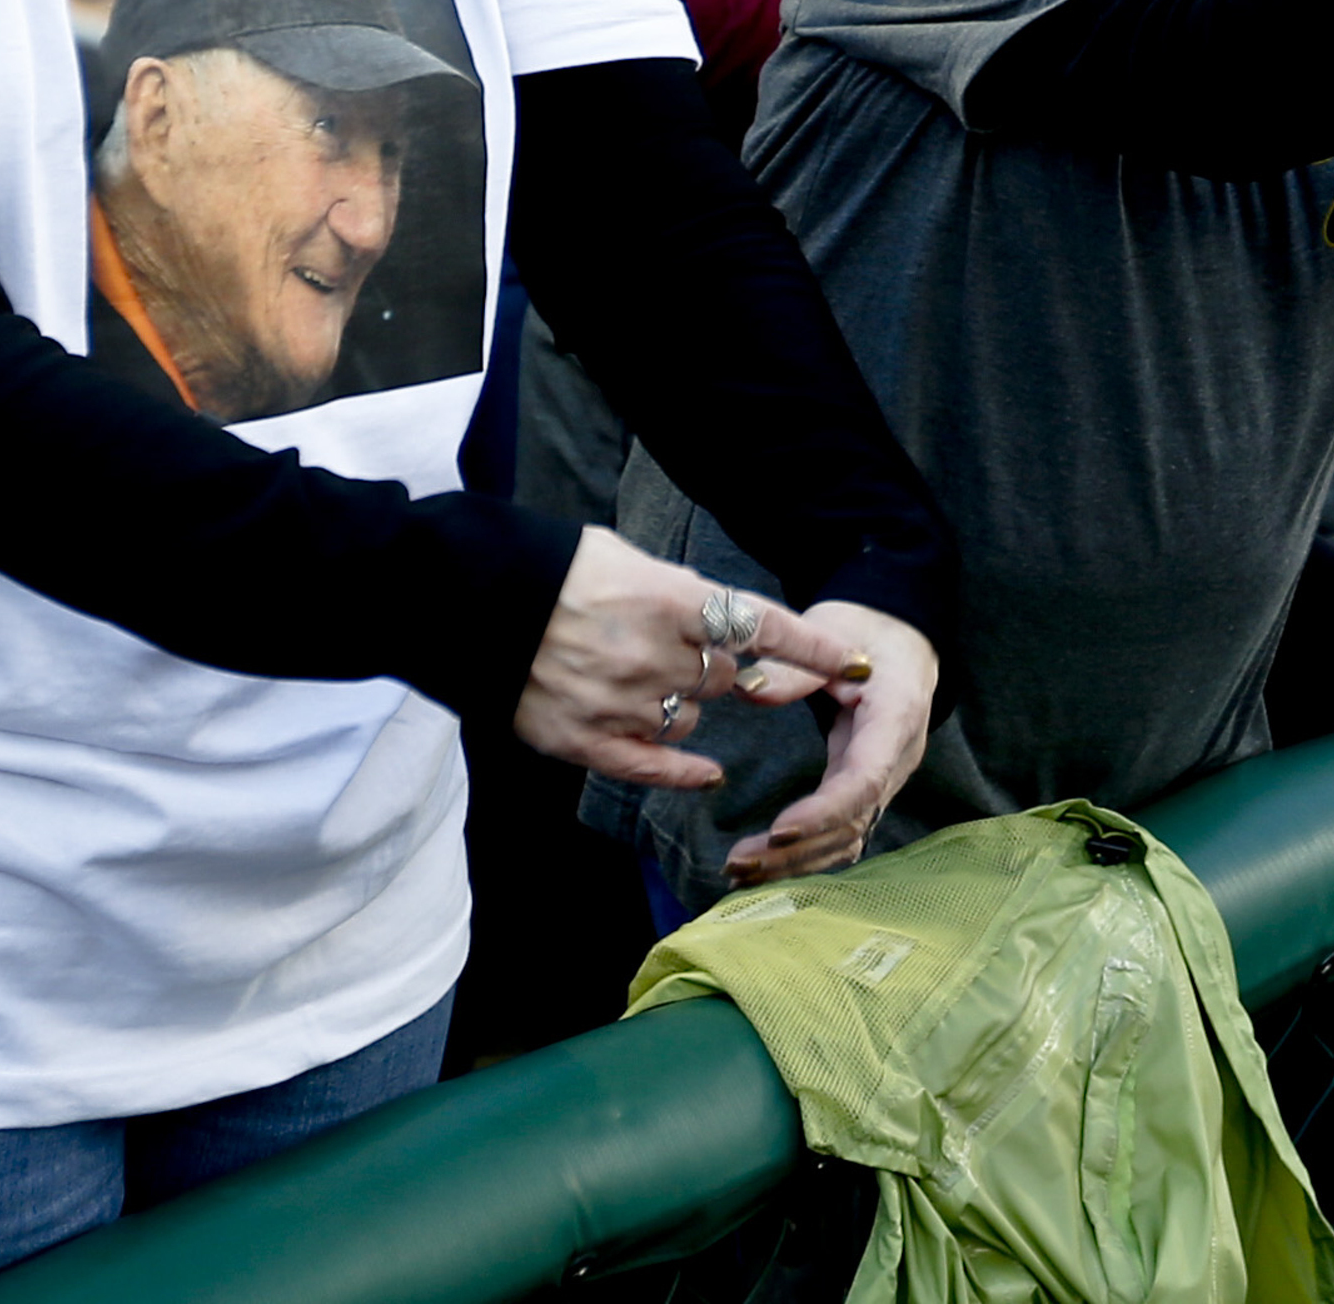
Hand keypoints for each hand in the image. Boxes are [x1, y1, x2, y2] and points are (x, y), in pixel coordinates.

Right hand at [510, 529, 870, 783]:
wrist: (477, 600)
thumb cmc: (558, 569)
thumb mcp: (630, 560)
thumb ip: (683, 597)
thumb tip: (728, 625)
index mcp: (667, 599)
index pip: (761, 626)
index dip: (813, 649)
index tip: (857, 664)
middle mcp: (651, 654)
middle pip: (724, 678)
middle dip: (717, 669)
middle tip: (684, 652)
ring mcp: (617, 702)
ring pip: (689, 720)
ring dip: (683, 706)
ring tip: (640, 680)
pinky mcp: (583, 740)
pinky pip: (652, 765)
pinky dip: (682, 769)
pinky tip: (706, 772)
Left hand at [727, 603, 935, 885]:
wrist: (900, 636)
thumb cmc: (865, 628)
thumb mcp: (831, 628)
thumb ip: (794, 665)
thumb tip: (751, 690)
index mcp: (897, 713)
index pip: (865, 778)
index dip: (824, 810)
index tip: (778, 830)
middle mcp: (898, 756)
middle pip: (854, 821)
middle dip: (798, 850)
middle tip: (738, 863)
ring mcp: (886, 776)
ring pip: (849, 837)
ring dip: (798, 861)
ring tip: (740, 872)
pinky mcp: (868, 787)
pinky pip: (843, 831)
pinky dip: (807, 853)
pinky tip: (765, 865)